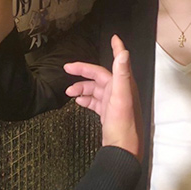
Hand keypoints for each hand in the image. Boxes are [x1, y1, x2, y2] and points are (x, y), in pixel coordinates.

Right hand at [63, 35, 142, 161]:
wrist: (122, 152)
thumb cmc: (123, 125)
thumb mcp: (121, 97)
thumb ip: (122, 74)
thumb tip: (124, 52)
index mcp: (124, 85)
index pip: (118, 62)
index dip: (116, 49)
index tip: (113, 38)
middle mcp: (120, 92)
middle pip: (100, 76)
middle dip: (83, 72)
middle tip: (66, 68)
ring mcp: (114, 104)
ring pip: (95, 89)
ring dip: (82, 88)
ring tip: (68, 92)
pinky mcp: (108, 115)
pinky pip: (95, 102)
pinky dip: (86, 99)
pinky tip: (78, 101)